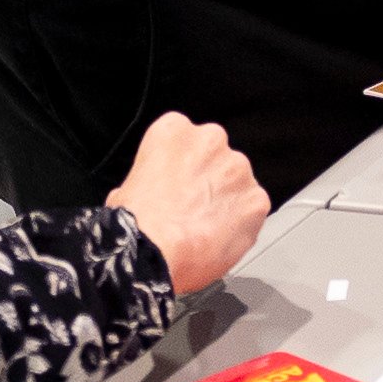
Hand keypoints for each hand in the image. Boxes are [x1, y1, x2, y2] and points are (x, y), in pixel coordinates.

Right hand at [106, 111, 266, 297]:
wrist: (155, 251)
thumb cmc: (135, 223)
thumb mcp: (125, 187)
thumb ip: (150, 179)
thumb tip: (152, 194)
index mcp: (174, 130)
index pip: (185, 139)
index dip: (182, 166)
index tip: (178, 184)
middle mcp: (211, 139)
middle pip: (215, 157)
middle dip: (208, 180)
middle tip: (193, 207)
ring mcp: (238, 168)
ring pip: (237, 183)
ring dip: (227, 201)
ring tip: (206, 228)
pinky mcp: (256, 199)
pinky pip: (253, 210)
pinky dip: (242, 224)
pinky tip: (221, 239)